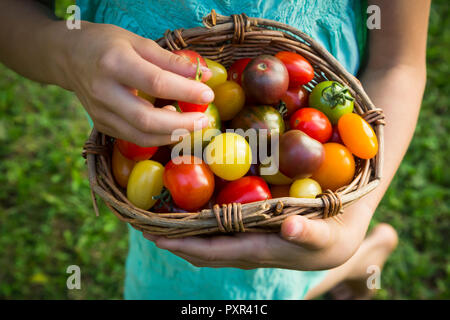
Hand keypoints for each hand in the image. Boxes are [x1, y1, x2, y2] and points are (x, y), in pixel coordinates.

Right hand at [63, 22, 213, 145]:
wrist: (67, 56)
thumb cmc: (106, 44)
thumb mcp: (139, 43)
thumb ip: (172, 61)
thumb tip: (205, 76)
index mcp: (114, 63)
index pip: (156, 83)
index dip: (186, 91)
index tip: (208, 94)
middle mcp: (104, 92)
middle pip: (147, 120)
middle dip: (181, 125)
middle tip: (204, 120)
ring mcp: (100, 112)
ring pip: (141, 136)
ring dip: (172, 135)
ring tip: (193, 125)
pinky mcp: (101, 125)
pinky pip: (133, 138)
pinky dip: (157, 137)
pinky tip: (172, 126)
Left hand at [143, 201, 373, 269]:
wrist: (342, 241)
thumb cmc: (335, 235)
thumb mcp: (327, 235)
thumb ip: (309, 233)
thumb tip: (289, 226)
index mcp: (261, 250)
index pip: (214, 251)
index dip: (185, 245)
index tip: (156, 235)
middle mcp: (248, 251)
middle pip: (203, 250)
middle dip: (175, 241)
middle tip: (146, 224)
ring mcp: (248, 245)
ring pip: (209, 244)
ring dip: (184, 235)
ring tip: (161, 219)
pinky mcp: (252, 236)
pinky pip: (219, 235)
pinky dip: (200, 227)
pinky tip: (192, 212)